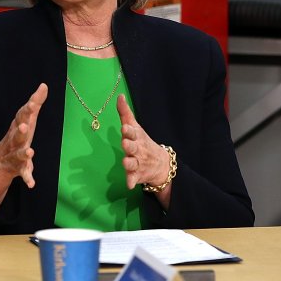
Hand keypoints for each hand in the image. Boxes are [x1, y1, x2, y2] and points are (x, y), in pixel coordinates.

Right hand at [0, 83, 47, 207]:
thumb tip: (44, 85)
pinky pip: (23, 174)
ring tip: (30, 151)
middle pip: (17, 134)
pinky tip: (32, 184)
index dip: (27, 110)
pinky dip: (28, 178)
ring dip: (23, 153)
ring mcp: (15, 155)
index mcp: (18, 127)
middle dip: (21, 130)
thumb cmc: (17, 136)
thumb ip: (35, 103)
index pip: (22, 117)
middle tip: (25, 126)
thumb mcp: (26, 119)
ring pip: (18, 154)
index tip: (34, 102)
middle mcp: (15, 140)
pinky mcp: (19, 169)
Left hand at [116, 94, 172, 209]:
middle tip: (125, 143)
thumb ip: (125, 112)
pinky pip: (133, 179)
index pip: (132, 132)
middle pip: (133, 147)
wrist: (161, 163)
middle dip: (129, 145)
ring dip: (129, 163)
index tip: (124, 128)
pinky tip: (129, 184)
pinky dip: (131, 181)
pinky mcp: (137, 174)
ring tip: (125, 162)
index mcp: (136, 137)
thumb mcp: (135, 126)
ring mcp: (138, 162)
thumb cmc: (142, 141)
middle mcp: (137, 149)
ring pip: (133, 163)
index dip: (128, 131)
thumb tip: (119, 96)